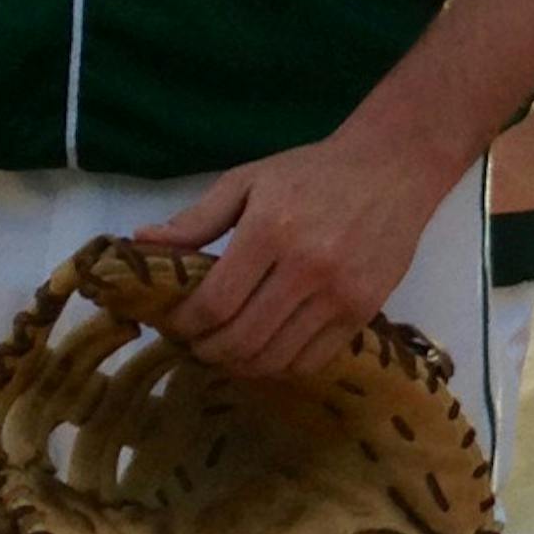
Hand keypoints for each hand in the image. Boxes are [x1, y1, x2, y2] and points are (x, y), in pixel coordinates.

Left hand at [137, 130, 450, 379]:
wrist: (392, 167)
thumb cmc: (313, 171)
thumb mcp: (249, 180)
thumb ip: (196, 218)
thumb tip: (141, 243)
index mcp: (269, 230)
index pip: (213, 304)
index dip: (184, 325)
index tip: (174, 323)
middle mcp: (305, 268)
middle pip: (239, 341)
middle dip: (205, 350)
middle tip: (196, 341)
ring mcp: (339, 294)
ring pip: (273, 360)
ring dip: (240, 364)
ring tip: (227, 348)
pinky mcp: (364, 311)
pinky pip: (311, 362)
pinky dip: (280, 366)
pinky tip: (268, 348)